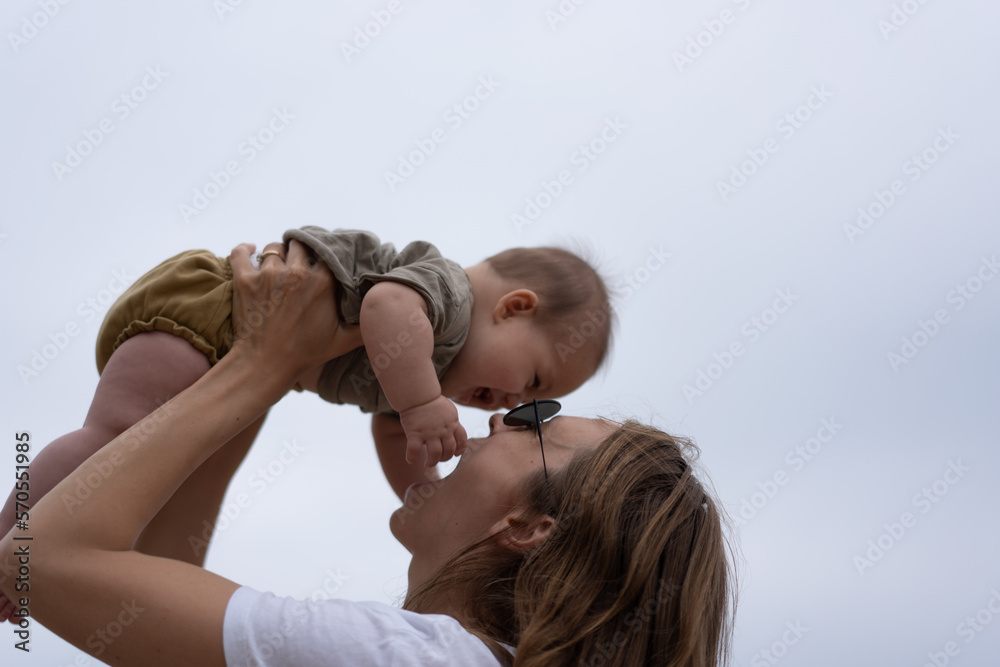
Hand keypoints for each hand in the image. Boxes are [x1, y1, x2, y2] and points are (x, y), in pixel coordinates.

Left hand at [230, 240, 361, 381]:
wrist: (266, 365)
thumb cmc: (306, 354)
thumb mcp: (343, 341)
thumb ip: (365, 325)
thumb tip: (383, 312)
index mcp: (322, 282)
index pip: (326, 251)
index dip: (324, 253)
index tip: (322, 258)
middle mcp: (296, 273)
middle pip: (300, 244)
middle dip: (301, 250)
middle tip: (300, 260)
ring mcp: (268, 275)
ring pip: (274, 247)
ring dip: (277, 253)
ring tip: (278, 263)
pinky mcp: (245, 281)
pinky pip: (241, 253)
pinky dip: (245, 250)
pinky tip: (251, 251)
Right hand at [398, 395, 467, 466]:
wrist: (418, 393)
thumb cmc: (431, 400)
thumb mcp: (448, 409)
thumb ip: (452, 421)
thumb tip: (453, 430)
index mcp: (453, 423)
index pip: (462, 439)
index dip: (460, 448)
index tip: (455, 453)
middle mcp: (443, 430)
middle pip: (449, 450)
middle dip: (445, 458)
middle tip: (439, 459)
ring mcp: (429, 432)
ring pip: (435, 454)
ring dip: (432, 462)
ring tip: (428, 464)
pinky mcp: (415, 433)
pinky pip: (414, 450)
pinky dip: (411, 457)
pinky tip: (410, 460)